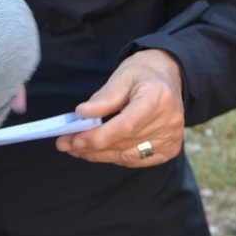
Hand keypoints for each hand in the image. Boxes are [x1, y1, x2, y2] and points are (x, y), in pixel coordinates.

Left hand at [58, 50, 184, 166]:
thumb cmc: (142, 74)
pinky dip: (114, 156)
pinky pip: (135, 161)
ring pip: (127, 156)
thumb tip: (82, 114)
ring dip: (99, 154)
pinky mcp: (169, 150)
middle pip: (124, 143)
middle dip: (91, 146)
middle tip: (64, 143)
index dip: (99, 137)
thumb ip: (104, 97)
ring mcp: (171, 138)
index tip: (74, 139)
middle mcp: (169, 121)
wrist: (168, 77)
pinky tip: (99, 150)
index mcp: (158, 98)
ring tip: (76, 147)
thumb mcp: (122, 76)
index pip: (126, 125)